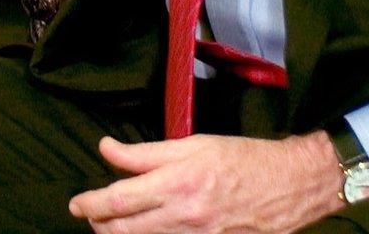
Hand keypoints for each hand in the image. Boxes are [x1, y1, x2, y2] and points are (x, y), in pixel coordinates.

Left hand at [66, 133, 341, 233]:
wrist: (292, 183)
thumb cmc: (242, 158)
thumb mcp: (192, 144)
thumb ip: (144, 153)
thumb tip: (106, 148)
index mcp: (177, 182)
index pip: (118, 200)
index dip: (90, 204)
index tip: (76, 204)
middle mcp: (185, 215)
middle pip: (124, 230)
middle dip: (99, 225)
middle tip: (90, 215)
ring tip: (111, 225)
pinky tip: (148, 232)